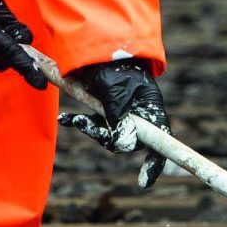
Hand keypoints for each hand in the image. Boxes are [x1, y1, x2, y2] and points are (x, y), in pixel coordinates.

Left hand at [60, 59, 169, 189]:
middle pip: (128, 140)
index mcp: (150, 108)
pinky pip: (95, 124)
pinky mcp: (105, 110)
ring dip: (90, 129)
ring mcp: (122, 113)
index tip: (144, 181)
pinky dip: (80, 123)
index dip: (155, 162)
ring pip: (108, 134)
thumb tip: (120, 143)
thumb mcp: (115, 89)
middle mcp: (138, 113)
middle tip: (87, 125)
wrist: (95, 44)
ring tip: (74, 119)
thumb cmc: (112, 63)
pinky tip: (65, 118)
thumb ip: (118, 115)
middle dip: (107, 137)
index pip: (160, 140)